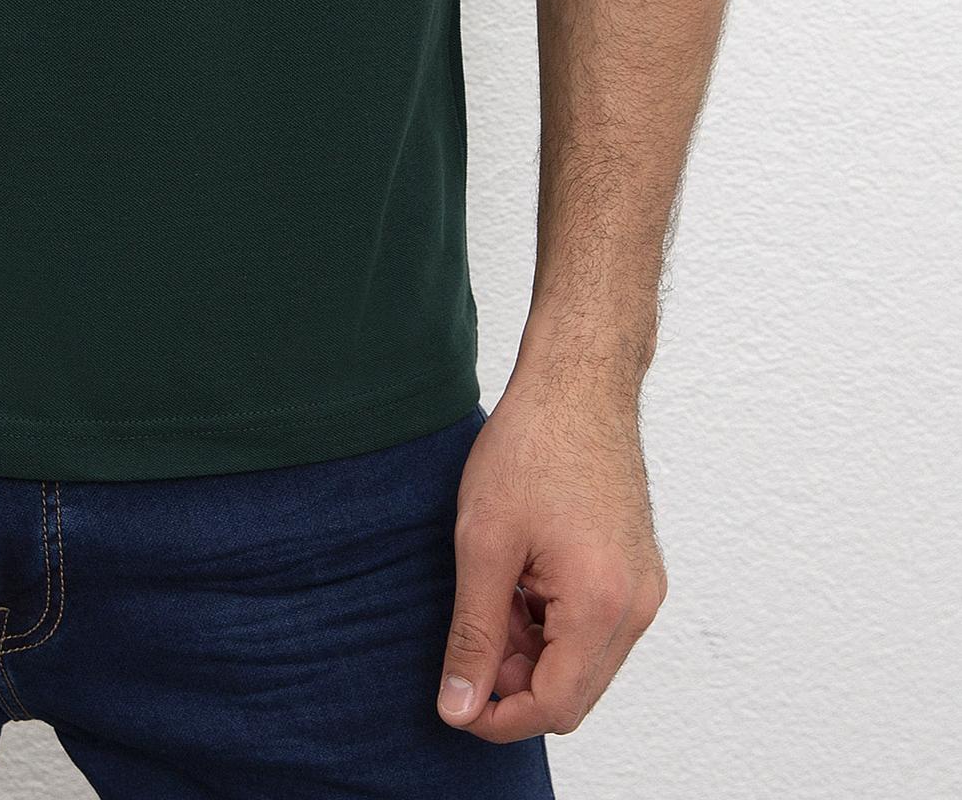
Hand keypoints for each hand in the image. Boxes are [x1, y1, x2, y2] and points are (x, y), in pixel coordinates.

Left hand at [436, 373, 666, 741]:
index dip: (498, 717)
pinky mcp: (639, 573)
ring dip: (533, 654)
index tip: (456, 702)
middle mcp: (638, 607)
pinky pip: (597, 631)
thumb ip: (473, 634)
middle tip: (469, 638)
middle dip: (515, 683)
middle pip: (573, 694)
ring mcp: (644, 590)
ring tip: (491, 596)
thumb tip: (459, 707)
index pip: (554, 706)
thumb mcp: (483, 543)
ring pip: (584, 664)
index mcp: (603, 604)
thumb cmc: (531, 447)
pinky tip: (519, 584)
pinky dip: (554, 627)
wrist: (578, 383)